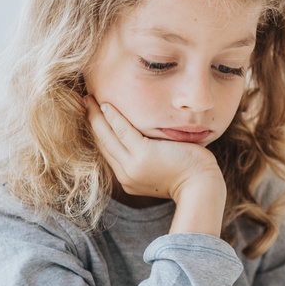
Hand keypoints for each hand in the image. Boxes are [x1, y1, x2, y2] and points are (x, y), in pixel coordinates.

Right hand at [85, 96, 222, 202]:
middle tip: (83, 103)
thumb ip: (148, 159)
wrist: (201, 186)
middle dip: (91, 121)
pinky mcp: (144, 155)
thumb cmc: (189, 175)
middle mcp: (126, 174)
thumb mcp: (161, 170)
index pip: (108, 152)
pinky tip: (105, 104)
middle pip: (103, 143)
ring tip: (88, 99)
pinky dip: (112, 117)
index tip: (92, 117)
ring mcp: (133, 166)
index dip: (98, 132)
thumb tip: (145, 142)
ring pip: (107, 136)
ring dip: (96, 116)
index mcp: (129, 179)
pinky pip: (123, 131)